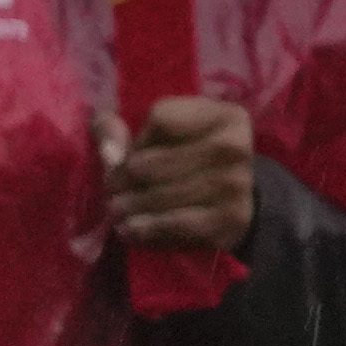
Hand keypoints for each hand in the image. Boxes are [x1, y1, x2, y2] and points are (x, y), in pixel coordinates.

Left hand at [106, 95, 259, 258]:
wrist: (239, 203)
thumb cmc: (196, 160)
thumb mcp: (171, 135)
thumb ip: (125, 132)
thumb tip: (106, 150)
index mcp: (224, 115)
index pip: (161, 119)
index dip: (135, 139)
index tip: (126, 156)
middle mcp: (234, 146)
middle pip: (151, 162)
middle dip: (122, 179)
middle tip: (111, 191)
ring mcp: (235, 185)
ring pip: (158, 196)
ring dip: (129, 207)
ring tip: (115, 212)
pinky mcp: (228, 221)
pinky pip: (172, 225)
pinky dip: (145, 229)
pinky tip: (129, 230)